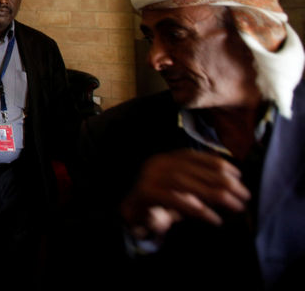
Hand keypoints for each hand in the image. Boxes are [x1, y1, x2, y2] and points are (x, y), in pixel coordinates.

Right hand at [120, 149, 249, 239]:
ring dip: (214, 194)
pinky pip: (175, 200)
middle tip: (243, 195)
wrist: (132, 216)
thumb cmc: (162, 202)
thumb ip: (199, 182)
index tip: (238, 175)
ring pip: (185, 182)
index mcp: (165, 159)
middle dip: (221, 181)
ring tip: (235, 206)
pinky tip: (215, 220)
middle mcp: (156, 164)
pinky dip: (198, 210)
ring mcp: (149, 177)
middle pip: (192, 169)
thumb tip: (231, 184)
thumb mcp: (182, 189)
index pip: (193, 156)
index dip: (216, 163)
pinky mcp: (146, 194)